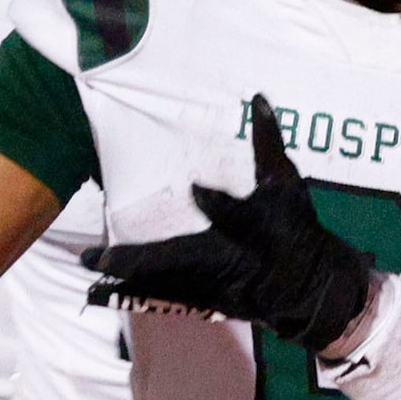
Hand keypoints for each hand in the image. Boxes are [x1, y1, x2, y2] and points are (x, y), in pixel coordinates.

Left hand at [82, 94, 370, 353]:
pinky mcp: (206, 301)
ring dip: (128, 274)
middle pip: (183, 261)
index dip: (220, 203)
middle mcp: (231, 260)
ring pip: (166, 282)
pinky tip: (103, 288)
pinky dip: (135, 290)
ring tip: (90, 262)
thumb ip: (269, 143)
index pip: (238, 214)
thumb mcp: (287, 183)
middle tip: (98, 254)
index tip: (197, 187)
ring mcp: (216, 286)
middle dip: (141, 259)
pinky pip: (165, 296)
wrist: (310, 286)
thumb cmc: (295, 228)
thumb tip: (260, 98)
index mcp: (254, 226)